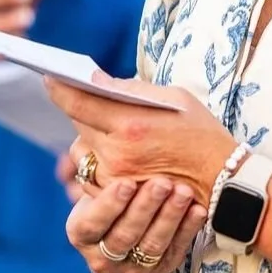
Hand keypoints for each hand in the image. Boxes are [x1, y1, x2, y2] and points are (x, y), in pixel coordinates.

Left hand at [48, 75, 236, 205]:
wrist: (221, 181)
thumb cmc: (201, 133)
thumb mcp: (175, 98)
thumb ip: (133, 90)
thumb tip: (98, 80)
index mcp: (131, 124)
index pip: (79, 103)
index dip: (60, 88)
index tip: (50, 76)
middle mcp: (117, 153)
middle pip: (78, 126)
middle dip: (82, 111)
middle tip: (90, 101)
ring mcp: (114, 179)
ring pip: (81, 154)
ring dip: (90, 139)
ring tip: (110, 131)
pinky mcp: (117, 196)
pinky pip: (92, 175)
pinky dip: (99, 161)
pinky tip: (118, 154)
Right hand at [67, 176, 205, 272]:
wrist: (130, 227)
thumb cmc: (112, 191)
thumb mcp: (95, 180)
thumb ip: (88, 164)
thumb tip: (75, 151)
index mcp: (82, 232)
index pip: (92, 223)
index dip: (109, 204)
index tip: (126, 182)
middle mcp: (104, 255)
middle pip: (125, 235)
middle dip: (145, 208)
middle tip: (162, 182)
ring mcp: (134, 266)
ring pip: (152, 244)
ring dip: (169, 217)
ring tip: (183, 191)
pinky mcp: (163, 267)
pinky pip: (177, 249)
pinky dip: (188, 229)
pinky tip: (198, 208)